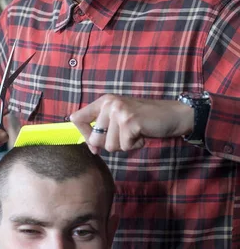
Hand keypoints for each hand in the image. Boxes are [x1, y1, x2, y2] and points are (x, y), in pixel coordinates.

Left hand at [70, 95, 193, 153]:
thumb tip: (91, 148)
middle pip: (94, 138)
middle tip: (126, 135)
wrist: (172, 115)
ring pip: (110, 145)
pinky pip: (124, 146)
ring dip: (125, 144)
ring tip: (135, 133)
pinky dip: (135, 145)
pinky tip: (142, 135)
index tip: (94, 144)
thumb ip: (103, 129)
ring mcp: (119, 111)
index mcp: (104, 101)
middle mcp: (109, 103)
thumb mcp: (119, 119)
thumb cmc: (144, 119)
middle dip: (110, 144)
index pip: (77, 118)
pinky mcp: (130, 122)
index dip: (84, 135)